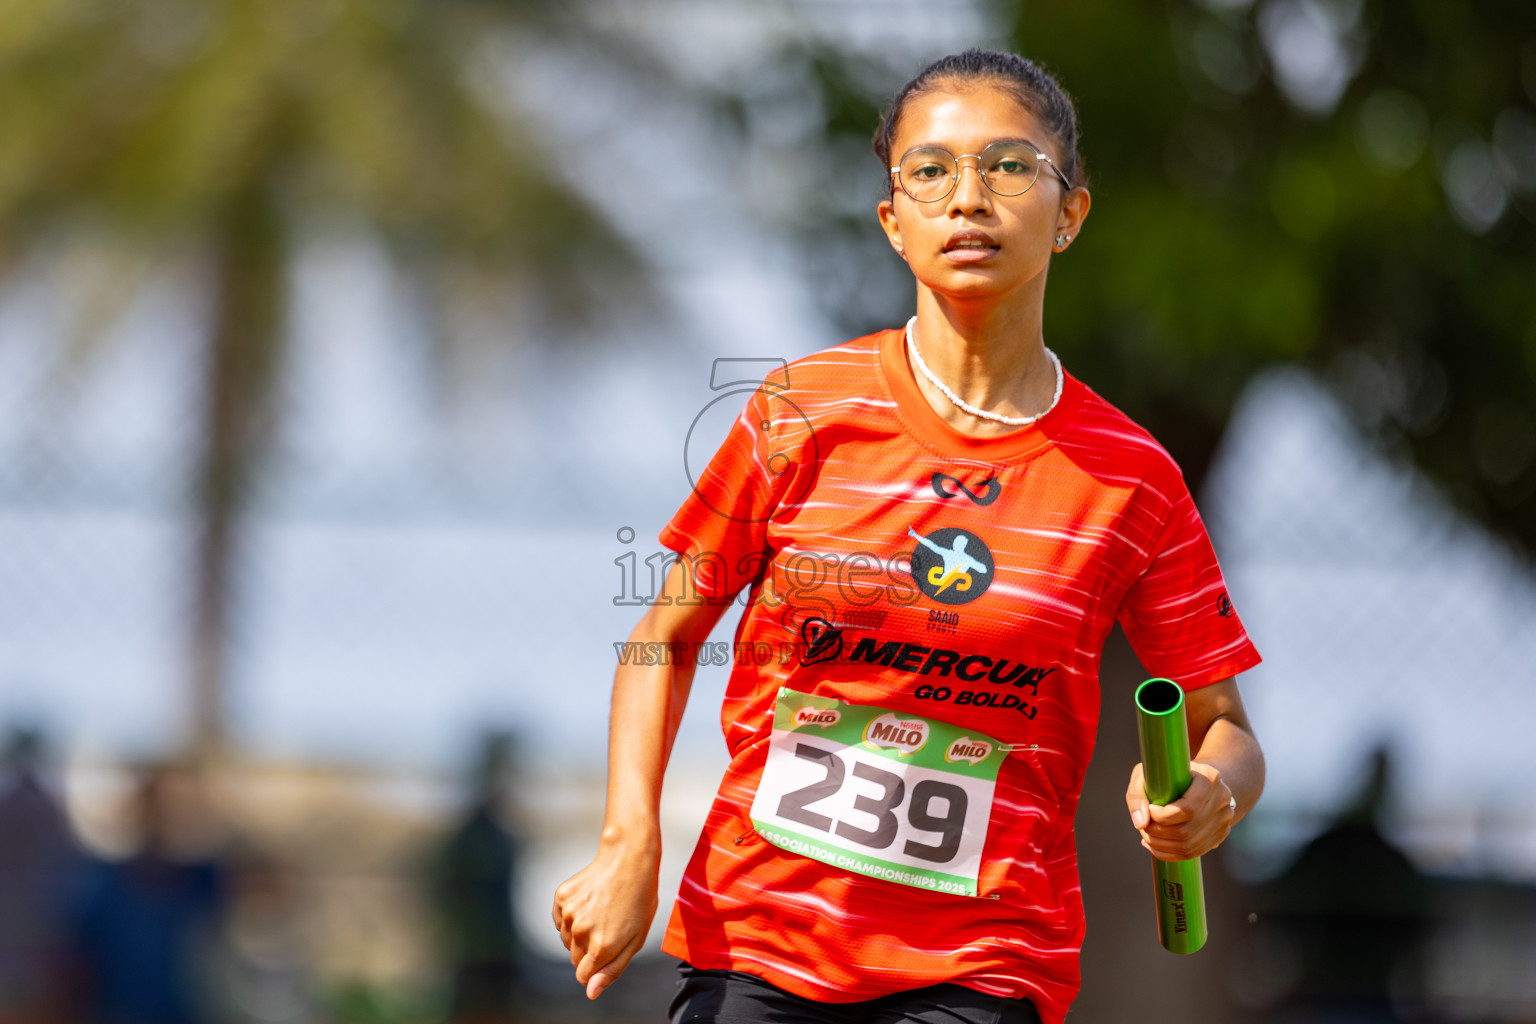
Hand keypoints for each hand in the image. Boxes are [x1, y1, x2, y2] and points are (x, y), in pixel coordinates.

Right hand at [551, 838, 660, 999]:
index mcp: (602, 946)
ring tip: (601, 912)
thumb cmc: (638, 900)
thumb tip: (590, 992)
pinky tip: (590, 902)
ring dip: (580, 933)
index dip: (596, 969)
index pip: (583, 977)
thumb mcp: (636, 939)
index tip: (608, 951)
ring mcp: (569, 913)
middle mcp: (581, 932)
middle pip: (575, 959)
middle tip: (609, 927)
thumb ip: (612, 970)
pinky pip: (560, 921)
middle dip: (589, 951)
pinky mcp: (561, 898)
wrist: (628, 859)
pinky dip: (571, 917)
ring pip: (567, 940)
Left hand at [1125, 761, 1234, 860]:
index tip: (1150, 810)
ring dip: (1160, 846)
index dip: (1163, 816)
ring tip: (1146, 836)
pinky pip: (1193, 853)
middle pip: (1186, 830)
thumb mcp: (1148, 774)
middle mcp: (1222, 799)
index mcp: (1209, 778)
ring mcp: (1224, 819)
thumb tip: (1140, 824)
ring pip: (1189, 846)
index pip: (1188, 809)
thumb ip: (1138, 795)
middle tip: (1143, 826)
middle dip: (1158, 833)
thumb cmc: (1168, 775)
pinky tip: (1154, 845)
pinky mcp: (1220, 835)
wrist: (1198, 780)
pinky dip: (1168, 854)